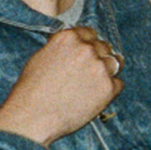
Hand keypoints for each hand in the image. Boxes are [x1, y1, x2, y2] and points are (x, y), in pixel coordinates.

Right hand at [0, 25, 121, 143]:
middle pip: (104, 46)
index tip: (86, 52)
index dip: (88, 43)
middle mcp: (87, 49)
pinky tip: (97, 96)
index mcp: (69, 38)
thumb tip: (74, 46)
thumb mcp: (42, 57)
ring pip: (115, 62)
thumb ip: (62, 48)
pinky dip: (111, 89)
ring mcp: (100, 68)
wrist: (33, 116)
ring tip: (97, 82)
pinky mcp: (109, 88)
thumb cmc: (32, 89)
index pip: (89, 32)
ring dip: (108, 70)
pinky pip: (118, 84)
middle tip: (90, 71)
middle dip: (98, 56)